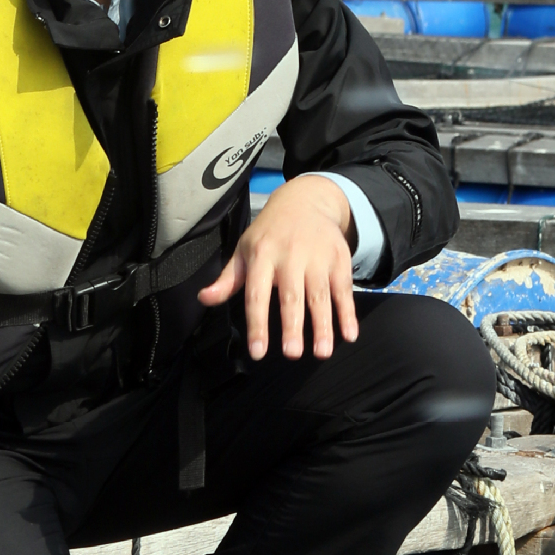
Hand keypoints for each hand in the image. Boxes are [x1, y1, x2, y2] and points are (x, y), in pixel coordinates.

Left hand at [198, 173, 358, 360]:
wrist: (306, 200)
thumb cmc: (270, 233)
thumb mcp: (245, 249)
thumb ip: (228, 279)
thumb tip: (204, 299)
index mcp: (262, 255)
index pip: (257, 294)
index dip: (257, 323)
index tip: (258, 351)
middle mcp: (290, 255)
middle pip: (291, 296)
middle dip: (292, 326)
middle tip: (292, 354)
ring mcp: (317, 257)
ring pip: (320, 295)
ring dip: (323, 325)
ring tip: (322, 353)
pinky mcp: (339, 258)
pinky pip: (344, 289)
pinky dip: (348, 313)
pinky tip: (350, 335)